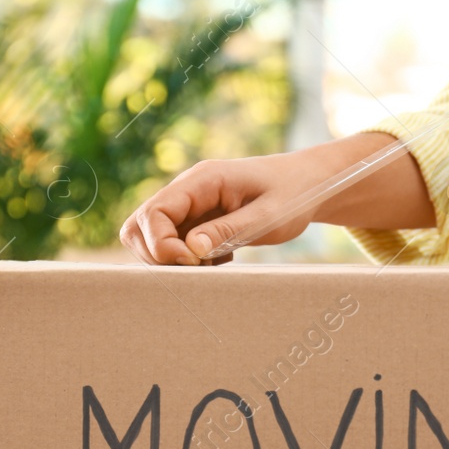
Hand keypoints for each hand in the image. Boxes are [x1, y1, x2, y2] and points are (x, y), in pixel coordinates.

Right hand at [118, 154, 314, 265]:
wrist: (309, 184)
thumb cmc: (294, 195)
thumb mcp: (268, 217)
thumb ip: (228, 231)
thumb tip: (190, 250)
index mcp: (202, 180)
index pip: (154, 212)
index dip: (162, 245)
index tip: (194, 262)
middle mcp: (187, 190)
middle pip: (138, 226)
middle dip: (157, 256)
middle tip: (196, 267)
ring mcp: (188, 206)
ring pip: (150, 238)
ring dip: (171, 260)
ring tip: (210, 263)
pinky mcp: (195, 221)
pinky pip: (173, 245)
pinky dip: (188, 261)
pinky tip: (219, 258)